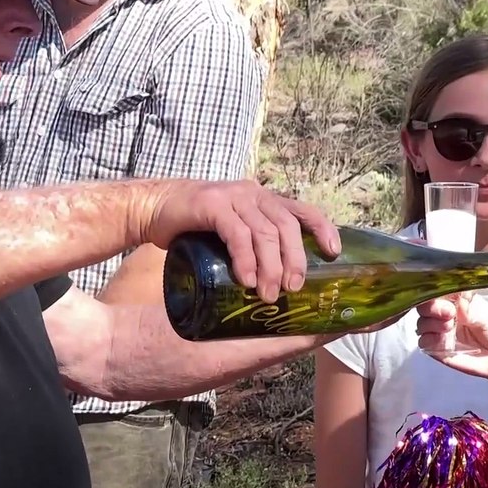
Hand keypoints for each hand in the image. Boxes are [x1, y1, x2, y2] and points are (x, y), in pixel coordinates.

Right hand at [143, 180, 338, 302]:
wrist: (154, 207)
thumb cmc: (195, 225)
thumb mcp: (232, 229)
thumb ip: (253, 242)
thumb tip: (276, 279)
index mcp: (263, 199)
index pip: (302, 210)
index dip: (322, 229)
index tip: (333, 253)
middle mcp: (253, 193)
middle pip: (288, 225)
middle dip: (295, 259)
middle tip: (294, 288)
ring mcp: (233, 197)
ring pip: (266, 232)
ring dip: (271, 266)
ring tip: (269, 294)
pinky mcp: (212, 205)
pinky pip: (237, 233)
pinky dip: (245, 259)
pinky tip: (246, 279)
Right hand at [416, 292, 487, 382]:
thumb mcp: (485, 314)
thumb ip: (467, 307)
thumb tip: (454, 298)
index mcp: (455, 301)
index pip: (435, 291)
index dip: (434, 291)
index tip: (446, 298)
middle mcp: (445, 315)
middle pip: (423, 306)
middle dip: (432, 308)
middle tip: (449, 313)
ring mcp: (441, 332)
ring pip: (421, 323)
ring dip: (431, 324)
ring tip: (450, 328)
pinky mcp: (439, 350)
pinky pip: (424, 343)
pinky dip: (430, 339)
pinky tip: (443, 340)